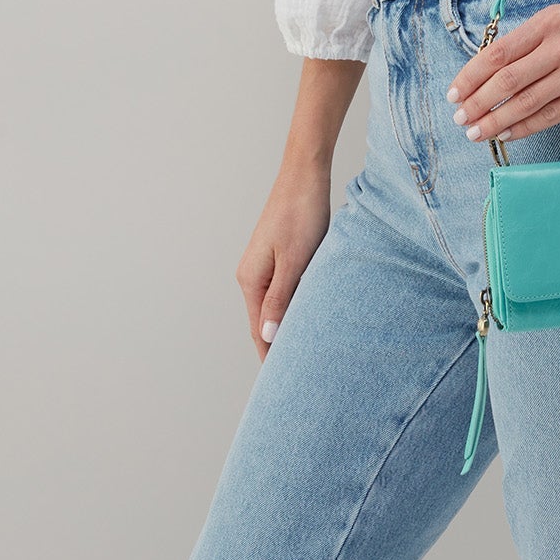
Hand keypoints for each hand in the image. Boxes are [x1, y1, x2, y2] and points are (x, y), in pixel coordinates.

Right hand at [235, 163, 333, 359]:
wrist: (305, 175)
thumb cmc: (301, 213)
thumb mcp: (294, 259)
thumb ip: (281, 298)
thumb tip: (269, 335)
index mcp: (251, 279)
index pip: (259, 330)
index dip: (271, 357)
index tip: (282, 384)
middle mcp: (253, 275)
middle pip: (264, 321)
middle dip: (277, 347)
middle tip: (296, 377)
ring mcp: (265, 265)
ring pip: (276, 307)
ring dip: (287, 327)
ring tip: (304, 354)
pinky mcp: (280, 256)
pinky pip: (285, 291)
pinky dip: (294, 307)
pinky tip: (308, 316)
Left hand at [444, 0, 559, 144]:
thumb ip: (538, 43)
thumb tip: (497, 72)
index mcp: (552, 20)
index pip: (499, 51)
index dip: (471, 74)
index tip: (454, 91)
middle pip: (506, 77)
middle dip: (477, 101)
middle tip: (459, 118)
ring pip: (525, 100)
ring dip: (495, 119)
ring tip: (475, 132)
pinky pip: (550, 114)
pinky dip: (524, 126)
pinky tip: (508, 134)